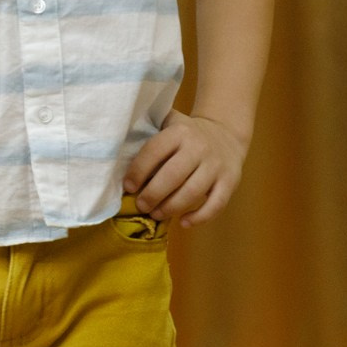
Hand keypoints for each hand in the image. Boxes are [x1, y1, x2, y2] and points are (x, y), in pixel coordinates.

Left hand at [124, 110, 249, 228]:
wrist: (226, 134)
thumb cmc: (187, 134)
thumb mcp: (169, 124)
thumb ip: (149, 132)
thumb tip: (116, 151)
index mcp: (179, 132)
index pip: (154, 151)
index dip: (138, 171)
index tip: (128, 187)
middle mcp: (199, 147)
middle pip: (172, 176)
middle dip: (152, 195)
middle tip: (140, 206)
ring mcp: (216, 165)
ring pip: (192, 193)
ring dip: (170, 208)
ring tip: (156, 214)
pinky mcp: (230, 181)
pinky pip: (215, 204)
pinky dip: (199, 218)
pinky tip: (183, 222)